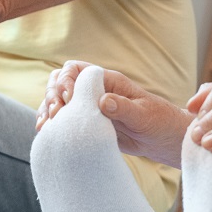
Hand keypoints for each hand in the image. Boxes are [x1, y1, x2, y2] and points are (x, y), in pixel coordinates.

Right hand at [37, 60, 190, 163]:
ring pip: (59, 101)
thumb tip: (102, 101)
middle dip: (52, 95)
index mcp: (108, 81)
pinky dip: (53, 124)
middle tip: (55, 115)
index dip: (66, 81)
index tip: (69, 100)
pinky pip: (65, 120)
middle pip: (61, 83)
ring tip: (46, 126)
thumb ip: (123, 108)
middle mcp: (96, 92)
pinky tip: (46, 132)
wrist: (165, 141)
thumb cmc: (160, 122)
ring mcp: (90, 108)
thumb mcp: (144, 115)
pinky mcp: (89, 125)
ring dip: (49, 110)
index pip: (76, 70)